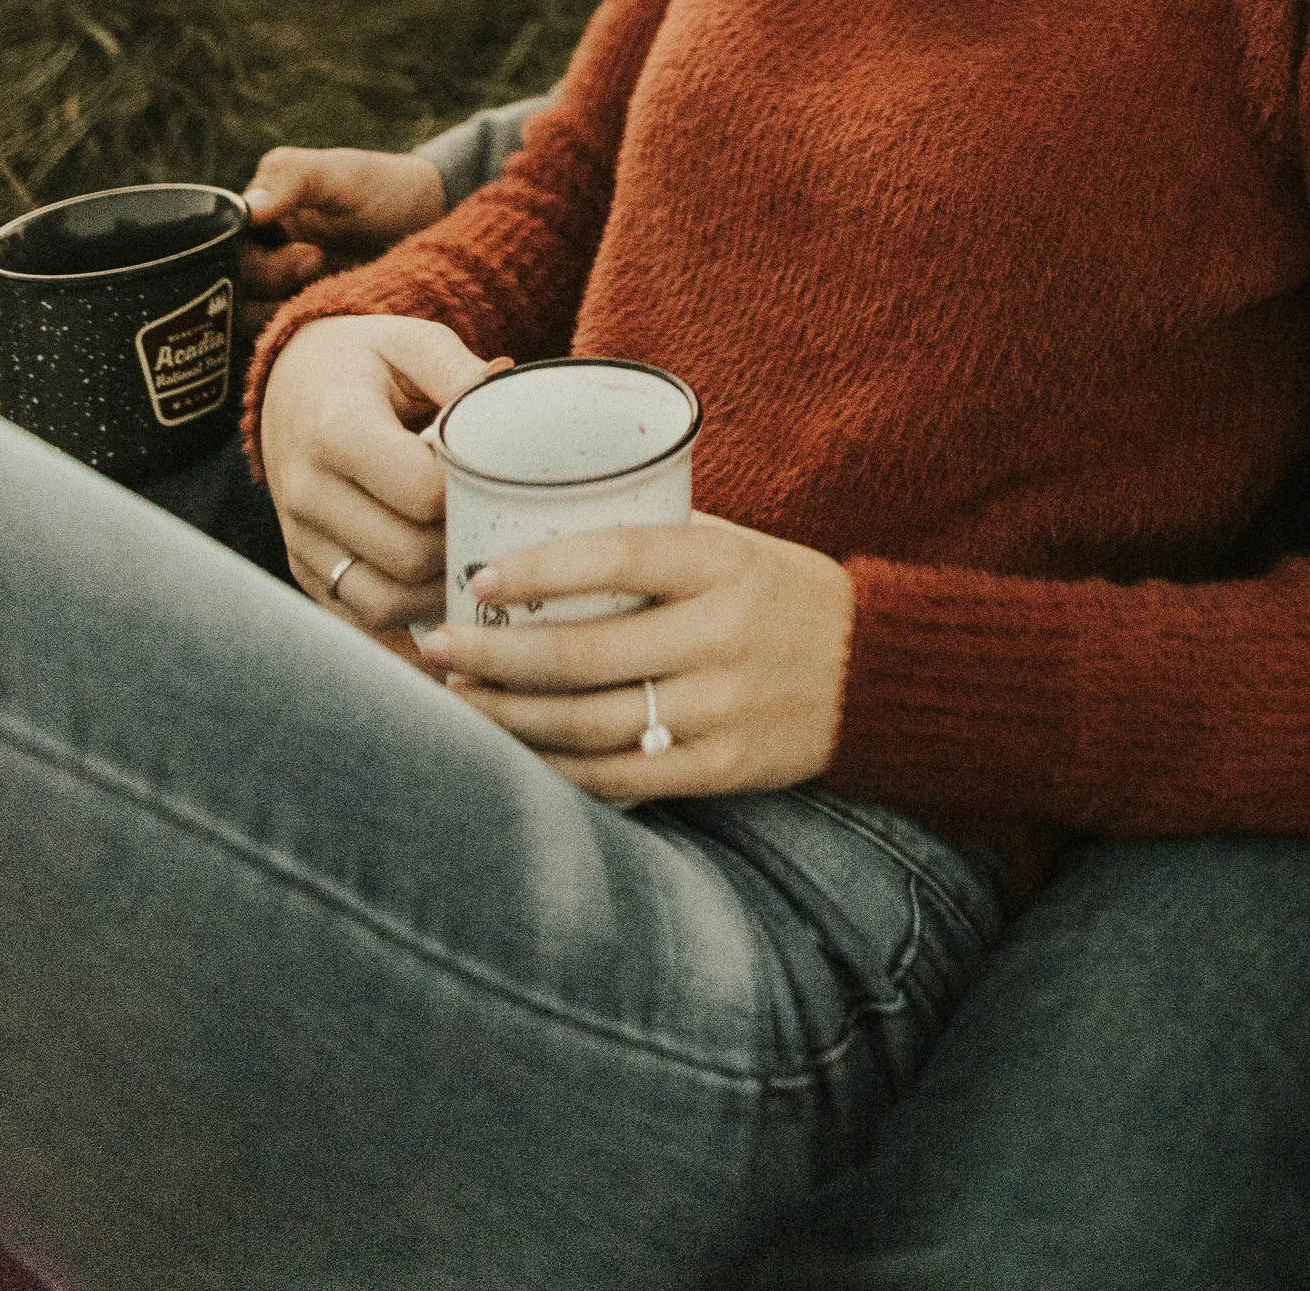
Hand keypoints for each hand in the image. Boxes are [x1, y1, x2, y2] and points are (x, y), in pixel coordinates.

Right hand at [239, 147, 447, 338]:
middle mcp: (257, 263)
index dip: (245, 256)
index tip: (300, 248)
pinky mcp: (305, 324)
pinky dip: (300, 335)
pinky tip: (334, 319)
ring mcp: (279, 297)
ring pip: (249, 320)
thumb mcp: (337, 173)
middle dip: (269, 279)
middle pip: (226, 289)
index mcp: (252, 223)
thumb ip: (291, 177)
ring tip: (330, 284)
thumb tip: (248, 210)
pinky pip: (282, 341)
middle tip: (317, 260)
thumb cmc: (380, 187)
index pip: (214, 250)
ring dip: (282, 310)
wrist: (430, 221)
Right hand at [258, 314, 501, 632]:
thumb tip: (508, 392)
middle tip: (501, 525)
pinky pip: (360, 620)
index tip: (499, 477)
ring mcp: (300, 539)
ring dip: (440, 594)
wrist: (289, 384)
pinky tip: (445, 591)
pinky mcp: (304, 570)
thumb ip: (458, 370)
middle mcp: (307, 493)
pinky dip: (408, 618)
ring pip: (384, 603)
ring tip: (476, 557)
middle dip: (463, 546)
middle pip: (409, 556)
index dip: (472, 493)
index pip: (422, 492)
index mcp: (336, 429)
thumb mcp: (410, 342)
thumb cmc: (363, 361)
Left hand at [414, 518, 854, 802]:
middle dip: (496, 656)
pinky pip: (620, 779)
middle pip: (587, 655)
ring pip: (590, 725)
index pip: (620, 558)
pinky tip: (511, 751)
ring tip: (455, 700)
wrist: (873, 670)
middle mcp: (723, 637)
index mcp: (724, 565)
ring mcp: (724, 709)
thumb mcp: (732, 547)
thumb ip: (652, 542)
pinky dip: (555, 768)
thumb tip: (536, 530)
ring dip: (509, 717)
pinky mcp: (724, 768)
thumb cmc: (779, 591)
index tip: (478, 576)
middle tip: (436, 646)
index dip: (542, 569)